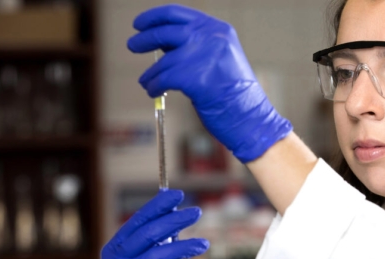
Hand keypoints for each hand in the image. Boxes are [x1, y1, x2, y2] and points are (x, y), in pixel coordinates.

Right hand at [98, 189, 207, 258]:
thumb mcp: (130, 253)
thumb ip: (149, 235)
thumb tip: (172, 208)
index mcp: (118, 244)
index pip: (139, 219)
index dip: (158, 205)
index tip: (178, 194)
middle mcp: (122, 258)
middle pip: (149, 234)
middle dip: (174, 220)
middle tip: (196, 212)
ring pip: (158, 256)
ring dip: (184, 247)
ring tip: (203, 244)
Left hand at [127, 4, 292, 162]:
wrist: (252, 119)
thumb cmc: (236, 94)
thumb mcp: (220, 58)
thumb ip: (195, 46)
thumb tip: (161, 42)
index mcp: (219, 30)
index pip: (178, 14)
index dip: (155, 17)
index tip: (140, 24)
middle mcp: (211, 38)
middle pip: (166, 32)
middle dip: (145, 38)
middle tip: (133, 44)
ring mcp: (202, 57)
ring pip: (163, 61)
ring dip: (151, 73)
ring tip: (146, 81)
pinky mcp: (193, 78)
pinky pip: (162, 79)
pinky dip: (154, 85)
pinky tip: (153, 90)